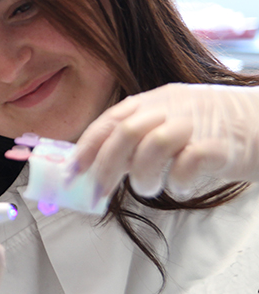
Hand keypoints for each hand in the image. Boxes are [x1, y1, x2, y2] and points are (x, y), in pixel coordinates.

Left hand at [74, 83, 258, 198]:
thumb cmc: (214, 129)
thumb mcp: (172, 122)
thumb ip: (140, 139)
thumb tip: (100, 167)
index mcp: (155, 101)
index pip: (111, 120)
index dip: (87, 146)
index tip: (72, 172)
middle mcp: (172, 108)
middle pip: (126, 132)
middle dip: (105, 166)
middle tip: (99, 193)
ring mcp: (197, 125)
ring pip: (154, 145)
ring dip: (142, 175)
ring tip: (148, 188)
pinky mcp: (222, 146)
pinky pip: (189, 163)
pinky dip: (178, 182)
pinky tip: (181, 189)